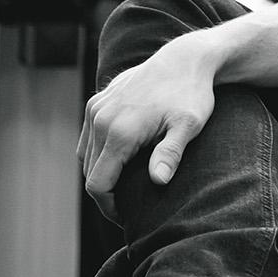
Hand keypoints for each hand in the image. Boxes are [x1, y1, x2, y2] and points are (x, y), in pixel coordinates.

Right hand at [78, 33, 220, 223]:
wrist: (185, 58)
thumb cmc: (192, 94)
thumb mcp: (189, 125)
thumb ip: (171, 153)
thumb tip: (158, 181)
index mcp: (120, 132)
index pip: (99, 184)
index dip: (109, 207)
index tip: (125, 218)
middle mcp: (101, 120)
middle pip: (90, 172)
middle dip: (105, 193)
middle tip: (127, 208)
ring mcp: (96, 108)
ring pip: (85, 155)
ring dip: (100, 173)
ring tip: (123, 187)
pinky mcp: (97, 101)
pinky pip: (88, 137)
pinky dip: (97, 153)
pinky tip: (118, 161)